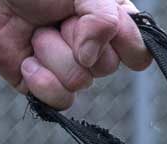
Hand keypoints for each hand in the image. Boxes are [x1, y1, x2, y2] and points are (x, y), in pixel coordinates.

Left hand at [0, 0, 151, 109]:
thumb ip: (104, 19)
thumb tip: (91, 56)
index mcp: (111, 25)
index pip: (138, 53)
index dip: (126, 43)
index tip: (110, 25)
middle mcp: (95, 51)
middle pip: (107, 67)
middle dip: (77, 38)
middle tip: (59, 19)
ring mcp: (70, 71)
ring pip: (79, 81)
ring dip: (52, 51)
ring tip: (38, 32)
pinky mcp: (47, 88)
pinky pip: (59, 100)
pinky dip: (40, 77)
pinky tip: (28, 58)